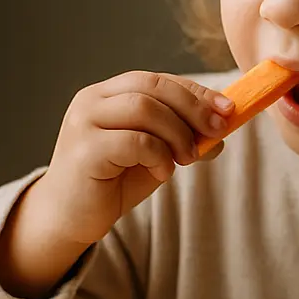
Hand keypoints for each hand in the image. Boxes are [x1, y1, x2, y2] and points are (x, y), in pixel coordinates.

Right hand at [0, 71, 231, 298]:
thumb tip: (223, 127)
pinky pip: (134, 141)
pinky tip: (161, 172)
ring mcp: (84, 122)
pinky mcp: (84, 150)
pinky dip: (158, 155)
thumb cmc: (111, 182)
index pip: (158, 80)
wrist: (69, 218)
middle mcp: (92, 100)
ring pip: (144, 108)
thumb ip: (180, 136)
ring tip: (187, 159)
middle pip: (152, 87)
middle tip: (217, 132)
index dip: (196, 92)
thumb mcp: (154, 154)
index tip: (228, 110)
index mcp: (108, 94)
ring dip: (177, 133)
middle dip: (193, 108)